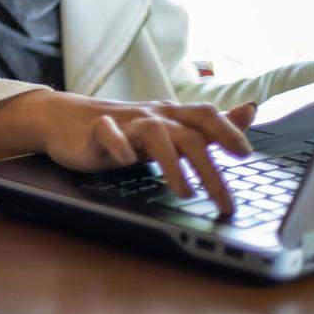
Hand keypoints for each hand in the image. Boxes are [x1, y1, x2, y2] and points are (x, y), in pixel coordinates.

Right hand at [0, 90, 255, 214]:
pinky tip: (125, 161)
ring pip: (154, 132)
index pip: (204, 115)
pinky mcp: (94, 132)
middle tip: (225, 202)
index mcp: (169, 116)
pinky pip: (106, 132)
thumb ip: (208, 125)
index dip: (227, 130)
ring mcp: (123, 123)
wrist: (64, 120)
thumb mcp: (168, 126)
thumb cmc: (122, 127)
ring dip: (173, 164)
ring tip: (185, 194)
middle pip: (187, 133)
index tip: (245, 155)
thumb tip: (250, 111)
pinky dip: (117, 144)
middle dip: (210, 168)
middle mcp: (151, 117)